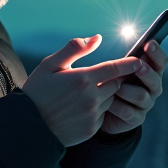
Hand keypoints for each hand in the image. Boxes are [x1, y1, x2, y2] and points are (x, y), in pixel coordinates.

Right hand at [21, 35, 142, 146]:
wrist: (28, 127)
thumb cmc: (37, 92)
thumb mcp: (50, 65)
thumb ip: (74, 49)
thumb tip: (96, 38)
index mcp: (82, 79)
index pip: (114, 68)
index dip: (129, 63)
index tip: (139, 60)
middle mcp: (91, 98)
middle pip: (116, 84)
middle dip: (113, 79)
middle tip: (101, 77)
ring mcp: (92, 115)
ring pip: (110, 100)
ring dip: (105, 95)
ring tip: (85, 94)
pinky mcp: (91, 129)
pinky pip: (103, 115)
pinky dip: (98, 110)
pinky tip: (81, 109)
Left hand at [101, 40, 167, 135]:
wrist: (101, 112)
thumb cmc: (108, 84)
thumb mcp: (112, 70)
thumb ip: (111, 56)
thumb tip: (96, 38)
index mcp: (149, 72)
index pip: (161, 62)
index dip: (157, 53)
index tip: (149, 43)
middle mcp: (151, 87)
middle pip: (155, 79)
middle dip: (146, 71)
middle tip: (138, 65)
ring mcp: (145, 104)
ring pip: (141, 96)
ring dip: (127, 90)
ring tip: (114, 86)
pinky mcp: (136, 118)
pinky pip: (128, 111)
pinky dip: (117, 105)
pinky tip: (106, 102)